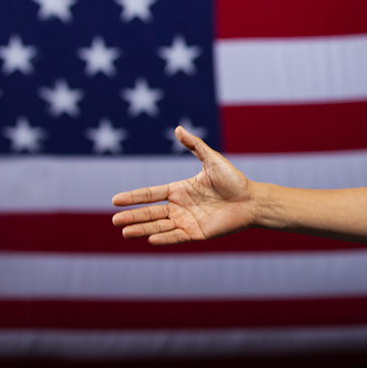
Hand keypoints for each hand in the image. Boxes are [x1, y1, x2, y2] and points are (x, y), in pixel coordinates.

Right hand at [111, 126, 255, 244]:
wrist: (252, 200)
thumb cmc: (233, 179)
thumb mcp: (211, 160)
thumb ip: (194, 146)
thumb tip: (178, 128)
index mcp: (179, 190)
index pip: (151, 194)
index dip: (133, 197)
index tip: (115, 200)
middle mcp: (180, 207)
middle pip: (150, 213)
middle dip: (132, 216)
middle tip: (114, 220)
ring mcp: (187, 221)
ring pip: (159, 226)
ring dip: (142, 229)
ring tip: (125, 232)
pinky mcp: (197, 234)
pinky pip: (177, 237)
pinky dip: (164, 238)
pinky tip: (150, 239)